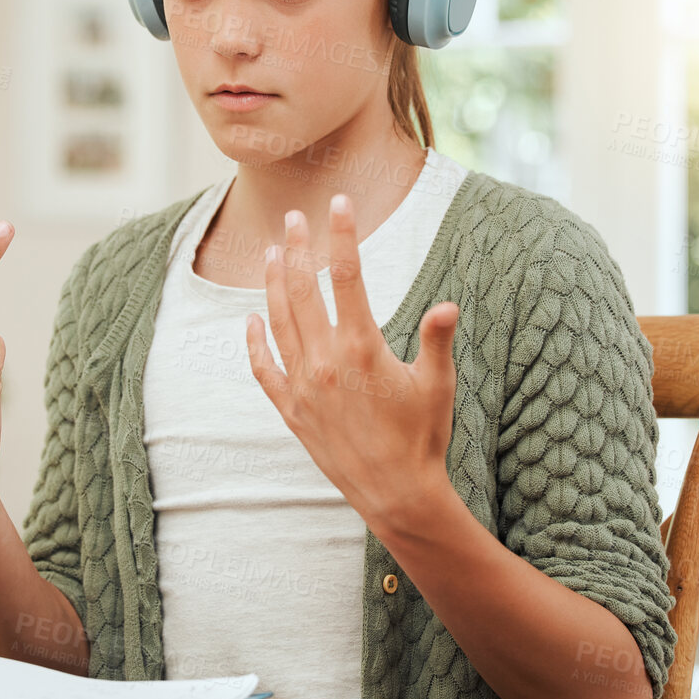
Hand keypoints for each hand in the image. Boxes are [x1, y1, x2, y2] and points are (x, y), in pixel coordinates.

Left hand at [245, 193, 458, 530]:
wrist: (397, 495)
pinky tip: (251, 319)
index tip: (340, 203)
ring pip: (280, 321)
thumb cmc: (424, 438)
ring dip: (275, 283)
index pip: (349, 277)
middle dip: (299, 248)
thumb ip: (437, 340)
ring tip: (273, 253)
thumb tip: (448, 305)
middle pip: (305, 290)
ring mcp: (304, 386)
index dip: (343, 235)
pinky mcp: (292, 411)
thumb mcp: (437, 385)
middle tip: (294, 217)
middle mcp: (325, 362)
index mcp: (362, 348)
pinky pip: (264, 369)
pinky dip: (255, 342)